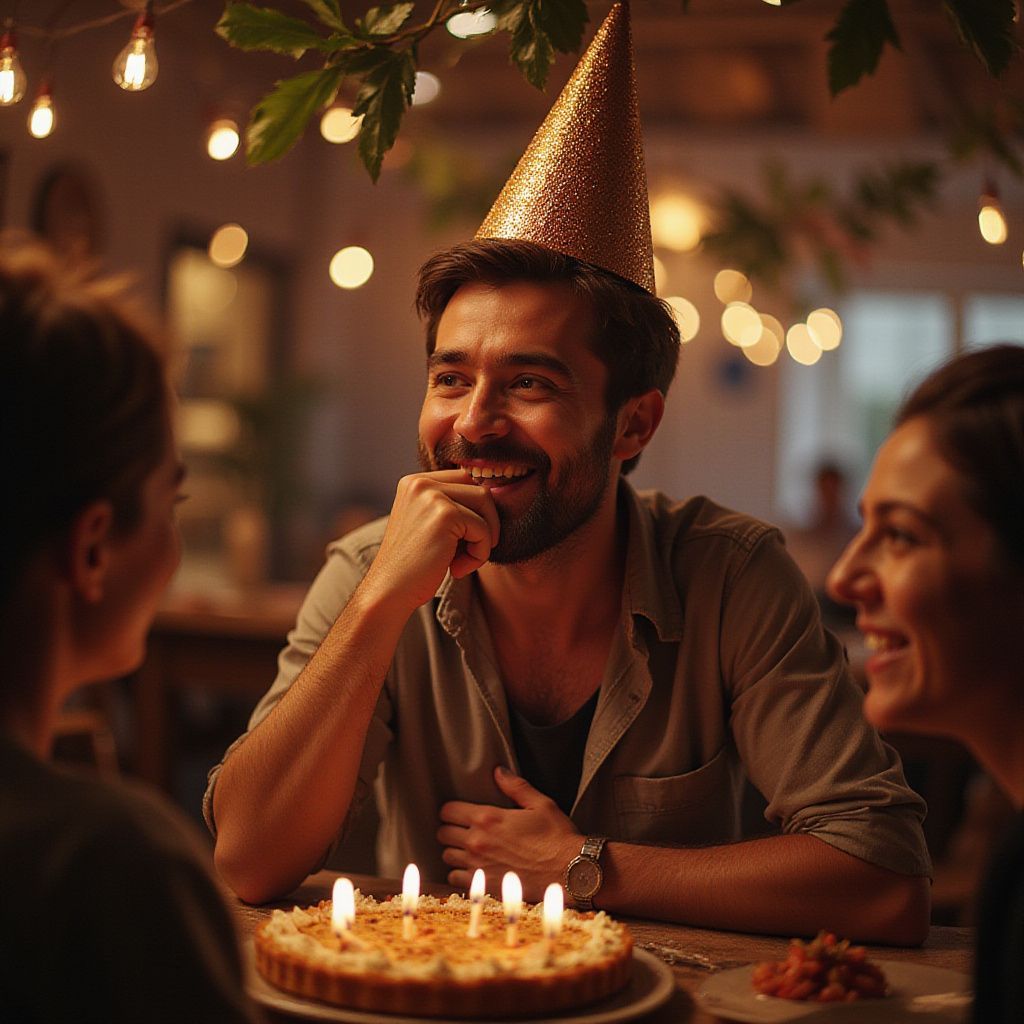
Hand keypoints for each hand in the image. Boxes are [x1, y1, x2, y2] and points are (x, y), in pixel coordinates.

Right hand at [362, 470, 499, 612]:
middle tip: (467, 553)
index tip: (463, 541)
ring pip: (486, 503)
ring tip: (462, 561)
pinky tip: (457, 569)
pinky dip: (479, 554)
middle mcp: (420, 482)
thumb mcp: (430, 525)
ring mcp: (431, 495)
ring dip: (484, 537)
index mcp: (415, 482)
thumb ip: (454, 506)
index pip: (466, 479)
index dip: (476, 511)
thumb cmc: (415, 566)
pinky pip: (484, 528)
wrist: (390, 593)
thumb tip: (495, 493)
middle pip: (480, 488)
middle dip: (485, 523)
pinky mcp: (444, 514)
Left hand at [437, 766, 580, 900]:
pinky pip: (455, 879)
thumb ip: (515, 786)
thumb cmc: (557, 837)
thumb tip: (499, 772)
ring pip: (447, 856)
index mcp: (488, 818)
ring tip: (468, 849)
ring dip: (454, 851)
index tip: (459, 812)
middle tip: (463, 830)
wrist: (569, 871)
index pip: (448, 811)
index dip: (452, 810)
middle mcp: (478, 842)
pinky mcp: (484, 886)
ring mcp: (478, 866)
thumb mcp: (540, 804)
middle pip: (443, 833)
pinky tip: (473, 869)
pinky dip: (460, 874)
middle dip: (450, 829)